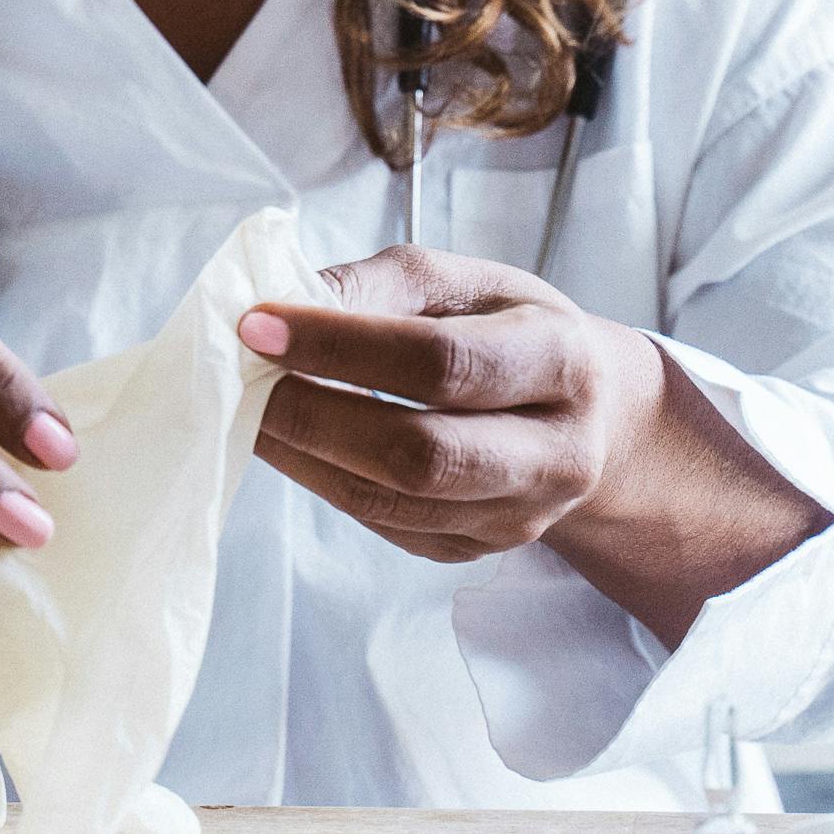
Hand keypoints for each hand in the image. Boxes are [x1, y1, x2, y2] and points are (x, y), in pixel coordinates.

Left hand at [240, 245, 666, 563]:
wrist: (592, 418)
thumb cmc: (514, 332)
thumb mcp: (467, 284)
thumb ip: (384, 285)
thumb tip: (291, 301)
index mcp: (561, 360)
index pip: (440, 362)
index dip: (340, 347)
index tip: (257, 325)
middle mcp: (555, 452)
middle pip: (419, 453)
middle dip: (311, 414)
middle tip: (241, 376)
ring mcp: (520, 516)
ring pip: (392, 502)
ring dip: (304, 453)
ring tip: (251, 406)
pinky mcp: (478, 550)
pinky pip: (384, 525)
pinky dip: (323, 480)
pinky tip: (293, 441)